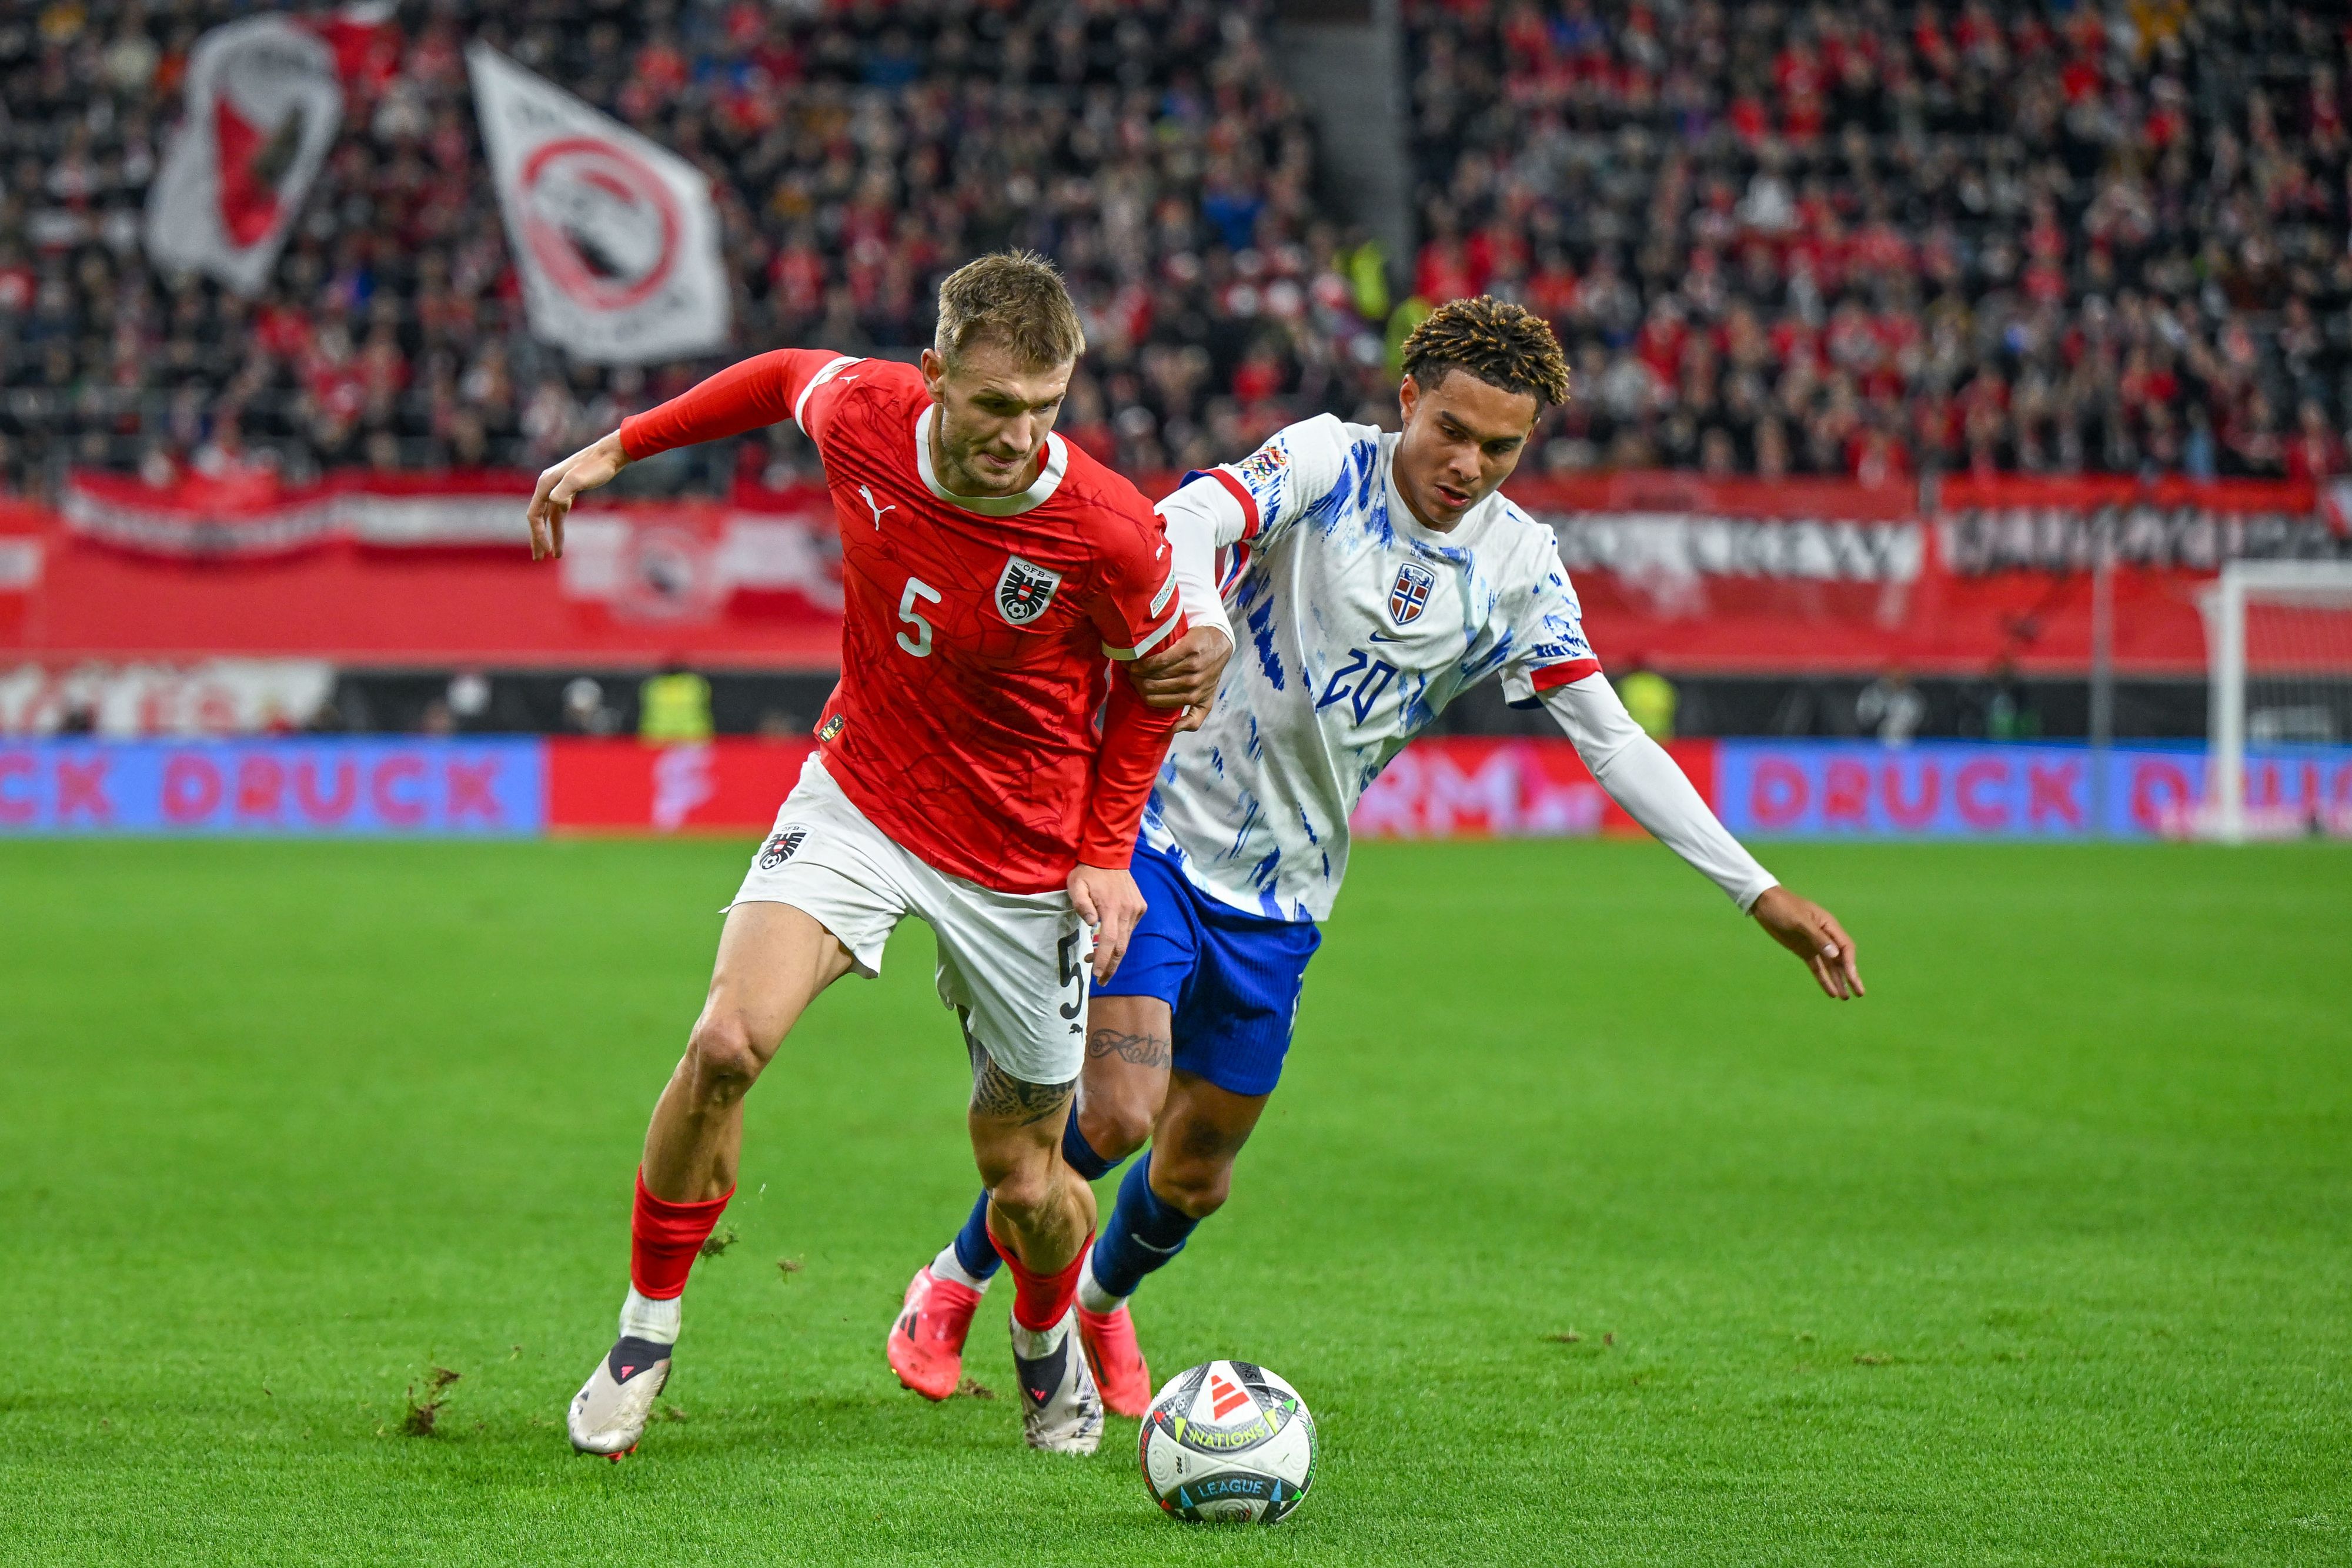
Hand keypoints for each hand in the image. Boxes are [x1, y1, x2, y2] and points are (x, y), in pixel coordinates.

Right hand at [526, 430, 629, 559]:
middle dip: (538, 539)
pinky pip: (560, 513)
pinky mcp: (568, 491)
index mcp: (546, 484)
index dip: (538, 534)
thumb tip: (555, 503)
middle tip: (538, 559)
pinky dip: (559, 527)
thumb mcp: (579, 479)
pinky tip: (561, 538)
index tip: (546, 550)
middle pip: (538, 518)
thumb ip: (565, 490)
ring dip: (550, 536)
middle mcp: (548, 487)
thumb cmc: (596, 467)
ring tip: (553, 555)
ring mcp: (557, 489)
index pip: (535, 514)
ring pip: (550, 517)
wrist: (610, 454)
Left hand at [1067, 862, 1146, 983]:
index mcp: (1111, 907)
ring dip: (1113, 953)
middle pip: (1121, 947)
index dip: (1104, 960)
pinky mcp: (1140, 907)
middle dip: (1111, 966)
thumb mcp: (1076, 885)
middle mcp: (1128, 911)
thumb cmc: (1088, 873)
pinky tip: (1108, 940)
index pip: (1109, 940)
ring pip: (1127, 939)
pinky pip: (1130, 929)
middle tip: (1101, 980)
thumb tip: (1091, 923)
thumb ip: (1081, 904)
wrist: (1109, 856)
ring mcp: (1136, 909)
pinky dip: (1120, 939)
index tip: (1098, 976)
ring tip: (1096, 960)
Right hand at [1130, 625, 1231, 731]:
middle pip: (1152, 686)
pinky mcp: (1189, 649)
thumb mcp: (1206, 701)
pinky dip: (1146, 659)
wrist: (1219, 647)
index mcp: (1193, 698)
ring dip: (1139, 669)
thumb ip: (1194, 719)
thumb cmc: (1208, 675)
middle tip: (1131, 675)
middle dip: (1137, 681)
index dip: (1141, 695)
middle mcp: (1192, 684)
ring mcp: (1192, 666)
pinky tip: (1138, 658)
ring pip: (1155, 672)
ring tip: (1132, 667)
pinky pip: (1161, 658)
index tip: (1135, 686)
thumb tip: (1174, 729)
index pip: (1156, 701)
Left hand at [1750, 885, 1864, 999]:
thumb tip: (1835, 955)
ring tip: (1845, 998)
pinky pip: (1817, 967)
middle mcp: (1825, 936)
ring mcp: (1815, 944)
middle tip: (1859, 993)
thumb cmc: (1783, 907)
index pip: (1846, 947)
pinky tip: (1830, 992)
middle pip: (1842, 959)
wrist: (1764, 903)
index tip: (1852, 977)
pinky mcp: (1804, 950)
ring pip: (1830, 966)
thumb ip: (1817, 938)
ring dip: (1838, 981)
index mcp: (1829, 925)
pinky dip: (1823, 979)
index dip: (1850, 963)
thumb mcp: (1799, 921)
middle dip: (1850, 976)